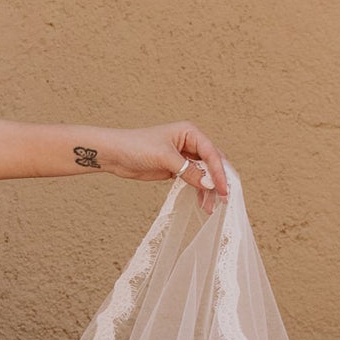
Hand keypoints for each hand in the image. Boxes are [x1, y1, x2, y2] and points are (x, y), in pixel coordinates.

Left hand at [90, 123, 228, 209]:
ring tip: (210, 207)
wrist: (116, 154)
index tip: (223, 189)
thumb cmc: (137, 147)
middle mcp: (190, 143)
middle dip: (217, 181)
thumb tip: (207, 183)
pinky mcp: (176, 168)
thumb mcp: (165, 158)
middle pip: (211, 163)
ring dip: (208, 189)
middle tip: (223, 200)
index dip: (218, 172)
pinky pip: (193, 180)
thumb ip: (188, 170)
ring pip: (203, 174)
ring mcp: (184, 156)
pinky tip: (201, 202)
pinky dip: (198, 190)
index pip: (211, 153)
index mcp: (190, 132)